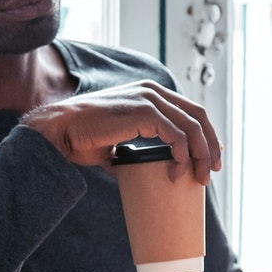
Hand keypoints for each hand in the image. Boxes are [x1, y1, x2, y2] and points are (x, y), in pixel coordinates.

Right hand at [21, 80, 222, 183]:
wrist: (59, 132)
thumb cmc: (82, 139)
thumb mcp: (118, 142)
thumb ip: (136, 149)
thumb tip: (145, 170)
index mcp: (150, 93)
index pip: (191, 110)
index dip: (206, 134)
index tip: (210, 158)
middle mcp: (153, 91)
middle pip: (199, 116)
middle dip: (211, 146)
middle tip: (211, 172)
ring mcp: (149, 99)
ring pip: (193, 127)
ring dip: (202, 155)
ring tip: (199, 179)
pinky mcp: (144, 112)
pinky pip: (177, 136)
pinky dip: (183, 156)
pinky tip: (177, 173)